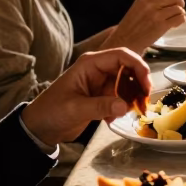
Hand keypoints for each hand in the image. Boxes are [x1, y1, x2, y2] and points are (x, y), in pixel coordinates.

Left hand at [21, 48, 150, 147]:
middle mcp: (98, 70)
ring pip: (127, 84)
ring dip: (133, 97)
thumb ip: (100, 106)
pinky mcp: (102, 96)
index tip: (146, 84)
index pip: (121, 56)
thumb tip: (125, 106)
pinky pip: (121, 97)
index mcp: (90, 64)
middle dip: (139, 84)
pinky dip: (123, 107)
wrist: (39, 129)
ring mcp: (101, 83)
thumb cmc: (51, 112)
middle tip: (145, 101)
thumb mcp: (75, 109)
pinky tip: (112, 120)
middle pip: (128, 69)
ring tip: (133, 112)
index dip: (138, 66)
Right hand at [110, 0, 185, 53]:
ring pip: (179, 8)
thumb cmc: (132, 26)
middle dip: (180, 2)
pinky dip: (180, 20)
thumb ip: (152, 0)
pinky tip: (174, 24)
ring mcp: (156, 15)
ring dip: (180, 13)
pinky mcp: (161, 26)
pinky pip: (180, 18)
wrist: (124, 42)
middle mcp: (150, 4)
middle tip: (178, 8)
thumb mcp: (138, 7)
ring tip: (174, 18)